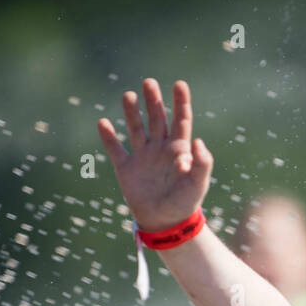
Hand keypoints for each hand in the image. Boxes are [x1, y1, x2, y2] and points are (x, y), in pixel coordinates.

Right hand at [97, 78, 213, 231]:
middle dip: (153, 100)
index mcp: (179, 149)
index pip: (181, 120)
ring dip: (132, 112)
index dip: (181, 102)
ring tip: (128, 95)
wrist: (165, 223)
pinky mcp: (126, 168)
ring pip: (136, 128)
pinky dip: (108, 137)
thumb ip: (202, 164)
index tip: (179, 84)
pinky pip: (115, 149)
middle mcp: (160, 148)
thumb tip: (199, 142)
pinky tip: (103, 123)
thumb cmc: (185, 204)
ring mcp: (142, 156)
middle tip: (149, 82)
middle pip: (157, 118)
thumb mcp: (198, 184)